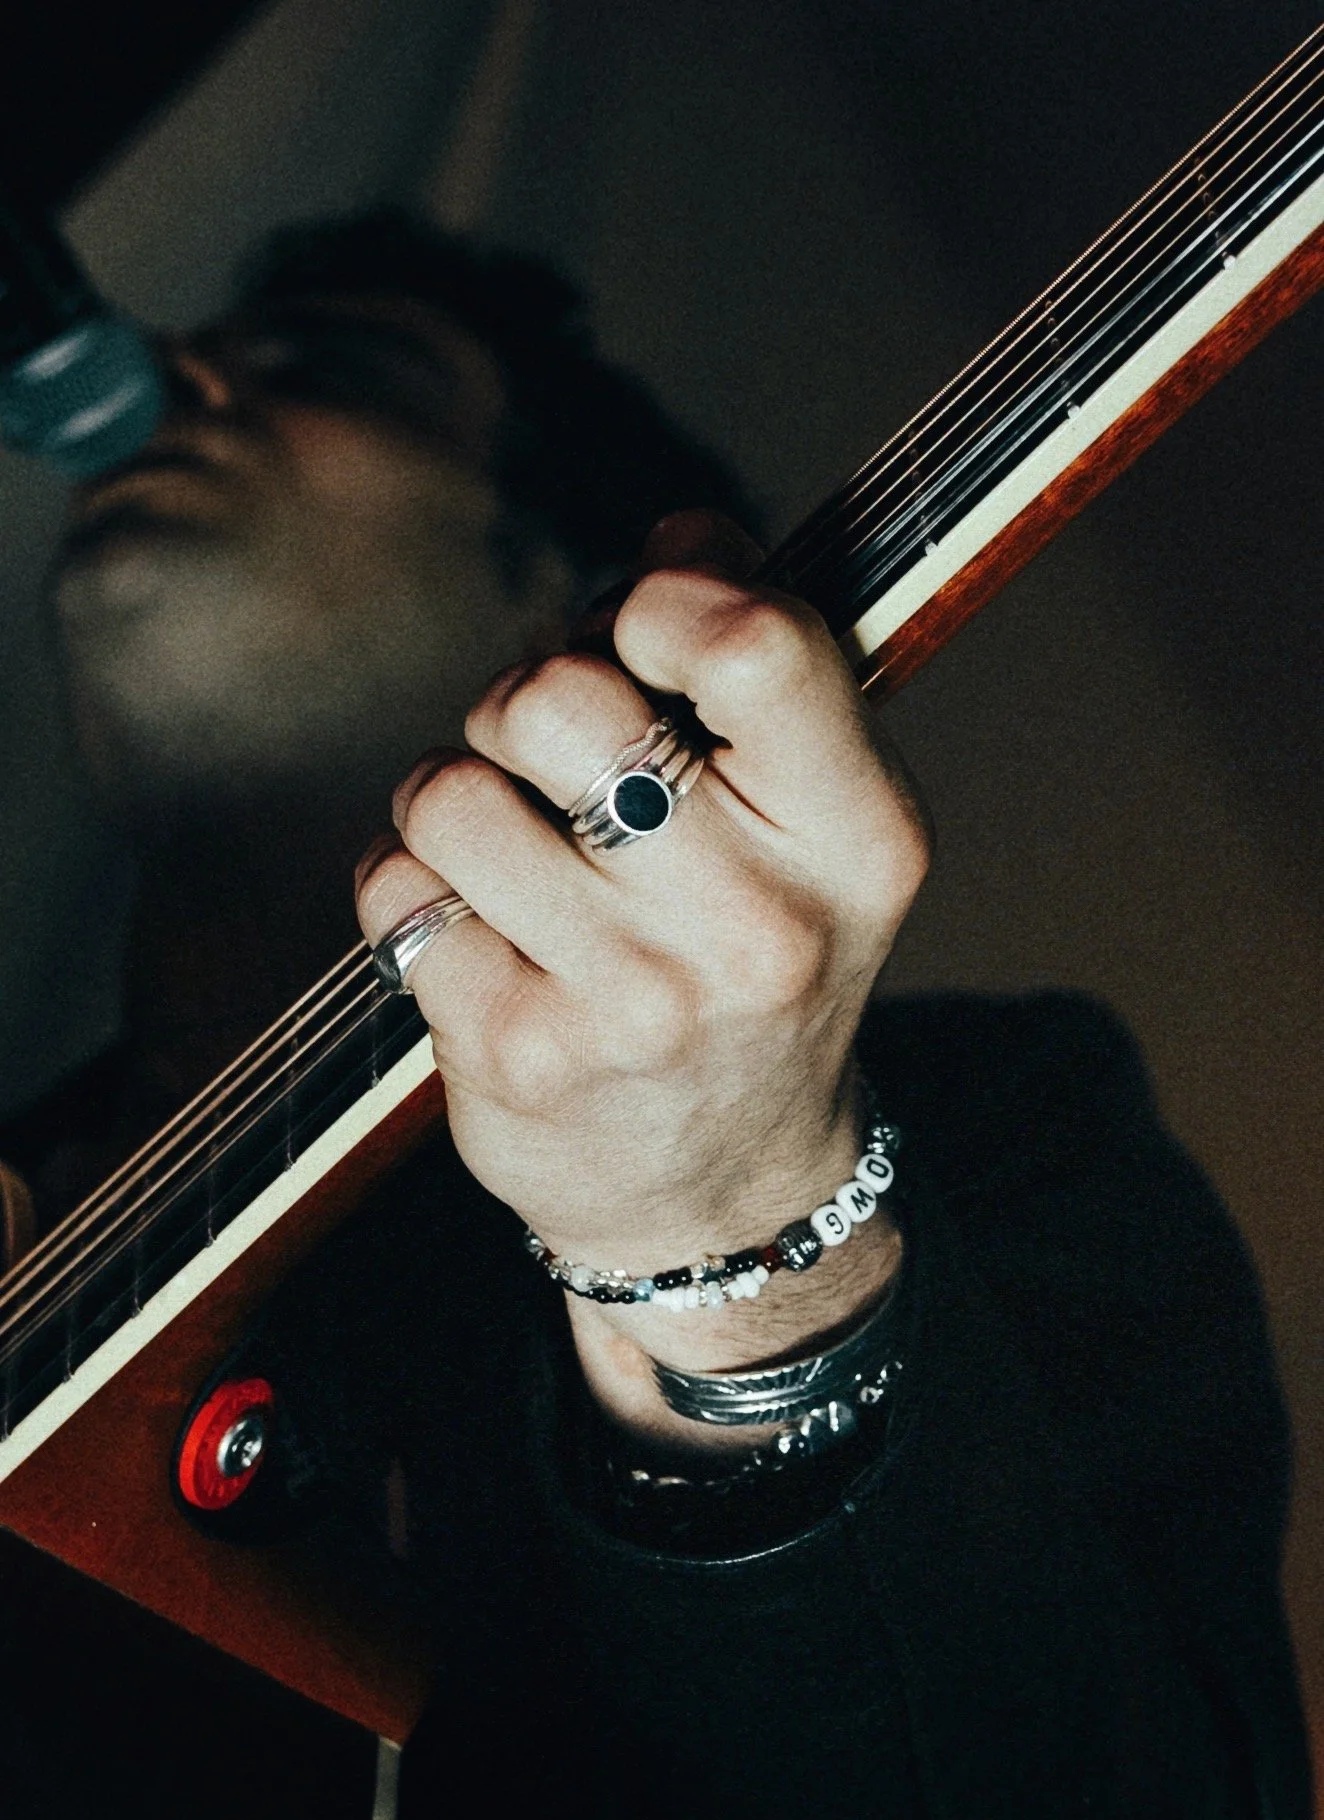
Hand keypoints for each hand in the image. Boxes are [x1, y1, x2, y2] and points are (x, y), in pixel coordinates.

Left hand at [356, 514, 928, 1440]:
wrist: (720, 1191)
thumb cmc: (757, 962)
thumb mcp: (823, 827)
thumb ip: (768, 672)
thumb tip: (674, 540)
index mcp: (860, 840)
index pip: (751, 644)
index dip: (661, 598)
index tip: (644, 632)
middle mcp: (757, 927)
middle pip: (557, 697)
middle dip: (525, 694)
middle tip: (552, 753)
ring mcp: (631, 1003)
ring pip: (448, 789)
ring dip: (455, 793)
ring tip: (512, 849)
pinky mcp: (517, 1056)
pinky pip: (393, 887)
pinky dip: (415, 887)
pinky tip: (481, 932)